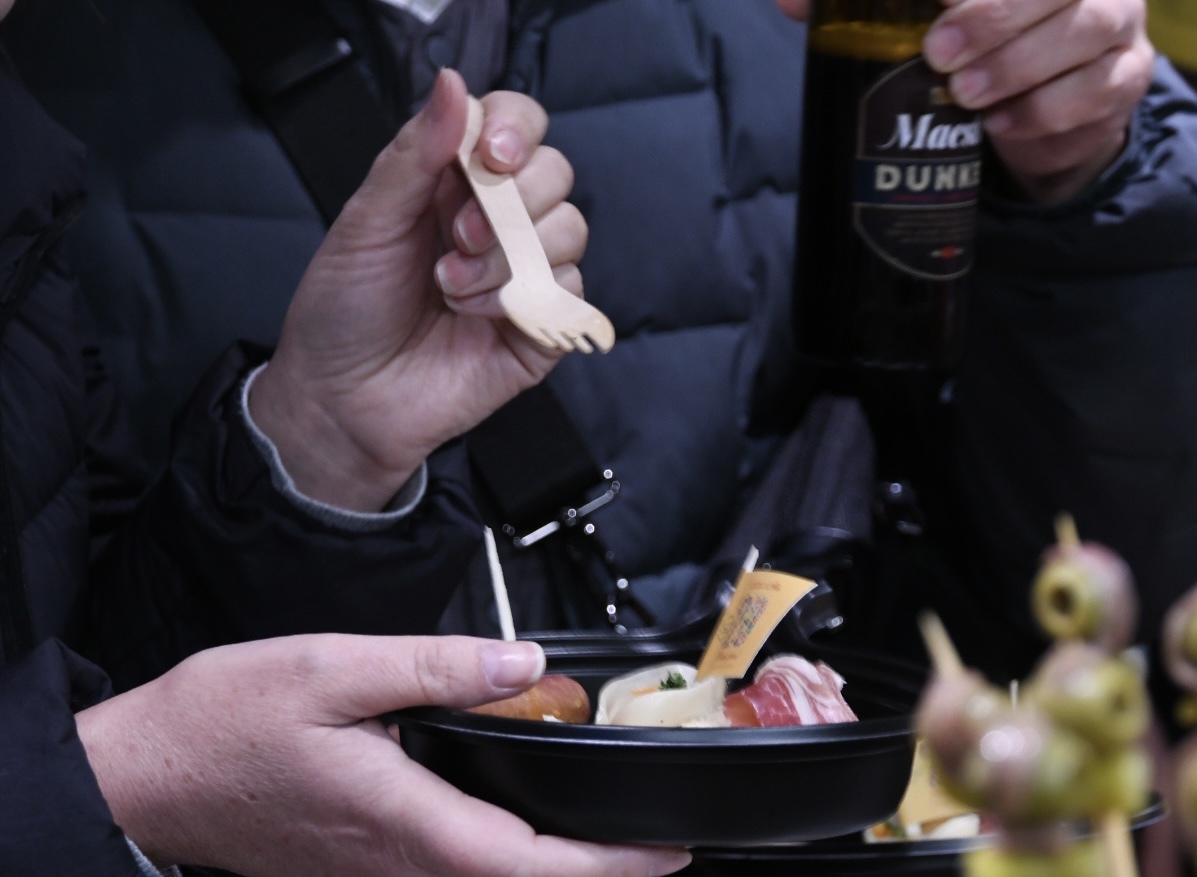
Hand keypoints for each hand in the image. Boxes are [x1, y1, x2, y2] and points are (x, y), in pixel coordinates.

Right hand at [76, 635, 690, 876]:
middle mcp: (393, 863)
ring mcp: (371, 874)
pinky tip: (515, 829)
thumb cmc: (221, 724)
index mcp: (402, 818)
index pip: (528, 862)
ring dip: (549, 872)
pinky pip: (445, 876)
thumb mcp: (333, 668)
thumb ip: (437, 667)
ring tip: (604, 839)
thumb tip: (523, 664)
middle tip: (653, 847)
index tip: (665, 855)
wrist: (143, 775)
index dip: (606, 866)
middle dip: (593, 874)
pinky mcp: (353, 867)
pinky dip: (500, 862)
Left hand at [250, 69, 587, 510]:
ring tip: (452, 286)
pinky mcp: (542, 326)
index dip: (517, 127)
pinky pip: (571, 292)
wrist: (343, 401)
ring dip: (506, 256)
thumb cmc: (345, 311)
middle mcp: (497, 221)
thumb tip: (454, 85)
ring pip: (570, 229)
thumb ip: (416, 153)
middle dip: (511, 199)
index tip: (491, 155)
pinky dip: (522, 299)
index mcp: (455, 182)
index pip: (517, 124)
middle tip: (457, 232)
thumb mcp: (367, 220)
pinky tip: (477, 316)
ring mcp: (525, 274)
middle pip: (556, 171)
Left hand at [774, 0, 1154, 203]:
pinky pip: (1096, 89)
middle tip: (937, 53)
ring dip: (1018, 65)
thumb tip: (792, 2)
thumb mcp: (924, 18)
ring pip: (1084, 29)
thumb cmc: (977, 45)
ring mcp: (1114, 21)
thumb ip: (866, 5)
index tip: (928, 2)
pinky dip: (1043, 110)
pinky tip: (998, 125)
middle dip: (994, 14)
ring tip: (964, 97)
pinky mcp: (1123, 79)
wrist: (1044, 109)